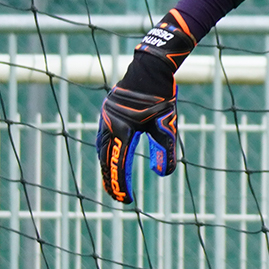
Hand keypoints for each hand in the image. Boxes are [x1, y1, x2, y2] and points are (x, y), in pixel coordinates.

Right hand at [97, 10, 196, 205]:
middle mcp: (110, 125)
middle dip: (110, 180)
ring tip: (113, 182)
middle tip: (118, 197)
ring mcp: (106, 117)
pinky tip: (111, 158)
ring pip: (101, 149)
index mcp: (123, 129)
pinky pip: (102, 137)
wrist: (151, 68)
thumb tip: (162, 174)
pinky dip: (106, 152)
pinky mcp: (107, 112)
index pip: (119, 164)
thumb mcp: (167, 125)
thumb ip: (165, 150)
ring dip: (106, 166)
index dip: (121, 184)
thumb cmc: (161, 96)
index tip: (127, 200)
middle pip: (106, 160)